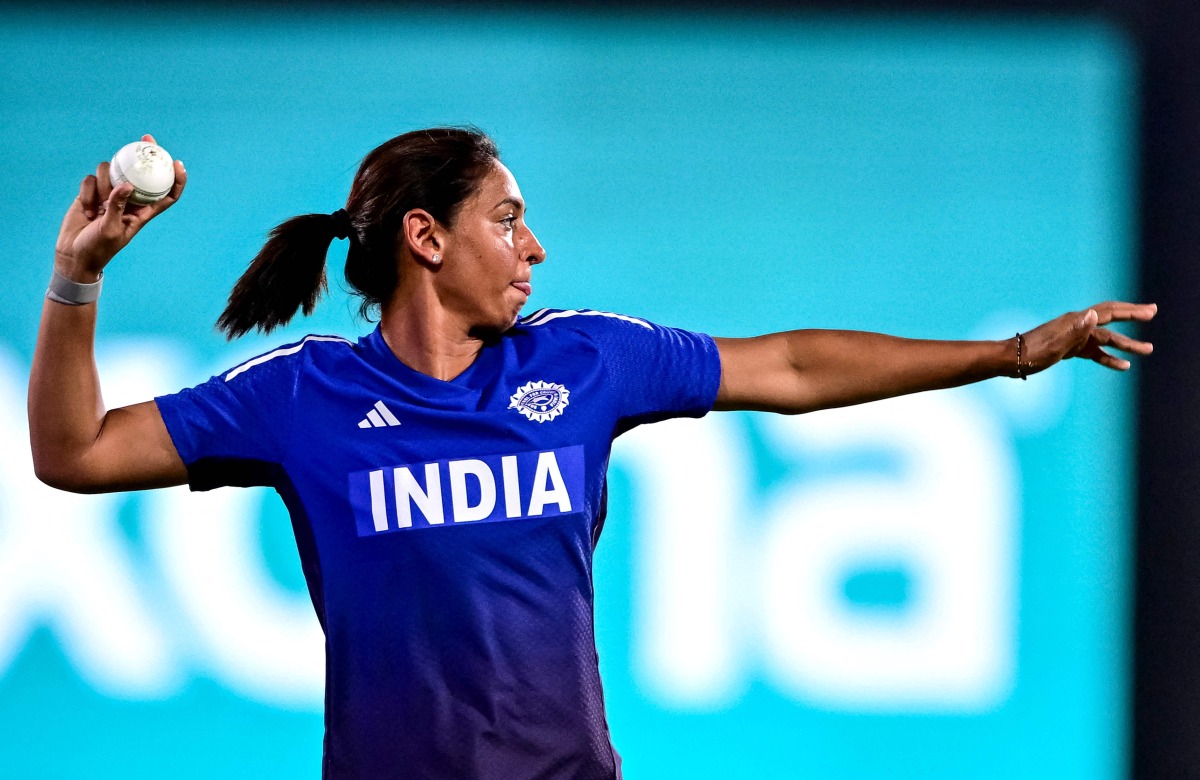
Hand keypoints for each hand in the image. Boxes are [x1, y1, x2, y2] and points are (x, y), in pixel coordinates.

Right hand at [53, 133, 186, 281]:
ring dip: (103, 185)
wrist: (74, 254)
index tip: (177, 162)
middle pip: (141, 173)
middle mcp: (129, 200)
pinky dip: (87, 192)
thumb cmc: (98, 248)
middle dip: (144, 155)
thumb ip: (117, 207)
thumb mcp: (111, 230)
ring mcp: (110, 195)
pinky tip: (85, 211)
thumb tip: (126, 185)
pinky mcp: (91, 193)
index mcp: (143, 212)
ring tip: (97, 208)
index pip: (167, 194)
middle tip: (146, 139)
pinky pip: (91, 180)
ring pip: (111, 172)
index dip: (176, 179)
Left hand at [1020, 301, 1156, 374]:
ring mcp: (1073, 337)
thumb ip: (1076, 330)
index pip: (1108, 312)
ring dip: (1126, 344)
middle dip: (1132, 315)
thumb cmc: (1030, 353)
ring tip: (1148, 350)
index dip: (1130, 311)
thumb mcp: (1055, 344)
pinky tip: (1123, 366)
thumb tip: (1093, 313)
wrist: (1010, 360)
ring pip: (1105, 339)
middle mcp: (1076, 325)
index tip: (1150, 312)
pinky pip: (1094, 352)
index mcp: (1075, 321)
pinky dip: (1109, 357)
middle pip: (1110, 319)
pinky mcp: (1069, 349)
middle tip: (1153, 313)